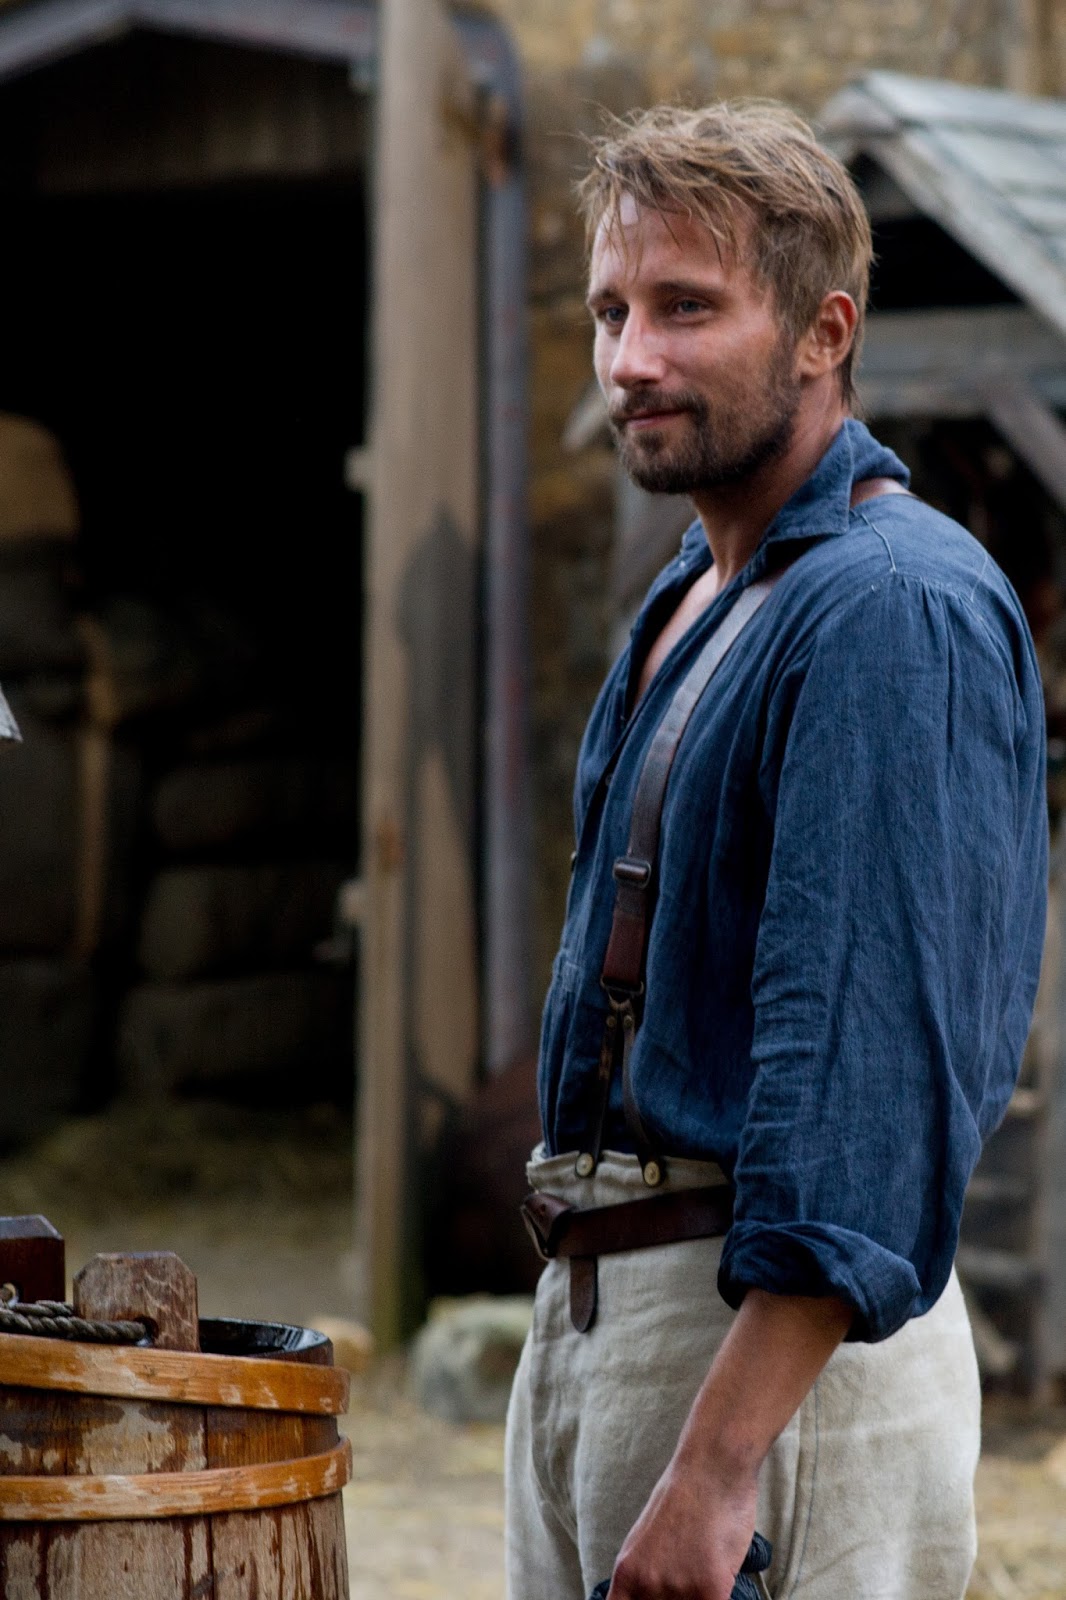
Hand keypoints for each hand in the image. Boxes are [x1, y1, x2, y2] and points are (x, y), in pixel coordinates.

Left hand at [607, 1453, 756, 1599]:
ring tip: (707, 1577)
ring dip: (701, 1598)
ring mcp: (677, 1589)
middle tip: (687, 1585)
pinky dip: (721, 1598)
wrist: (711, 1467)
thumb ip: (643, 1575)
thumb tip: (644, 1596)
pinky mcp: (710, 1590)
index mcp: (627, 1574)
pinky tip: (722, 1584)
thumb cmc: (684, 1497)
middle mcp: (646, 1586)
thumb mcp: (646, 1538)